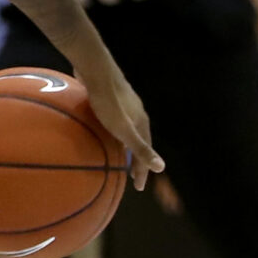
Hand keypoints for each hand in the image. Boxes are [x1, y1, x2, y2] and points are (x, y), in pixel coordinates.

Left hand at [72, 54, 162, 188]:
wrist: (95, 69)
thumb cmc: (108, 101)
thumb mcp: (123, 129)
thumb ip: (140, 148)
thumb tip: (162, 168)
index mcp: (141, 122)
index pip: (146, 153)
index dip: (143, 171)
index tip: (139, 187)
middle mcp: (137, 113)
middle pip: (139, 141)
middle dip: (138, 159)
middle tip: (132, 175)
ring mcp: (125, 104)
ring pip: (129, 130)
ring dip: (127, 145)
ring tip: (120, 155)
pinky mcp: (111, 96)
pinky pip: (117, 120)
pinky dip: (116, 132)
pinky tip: (105, 132)